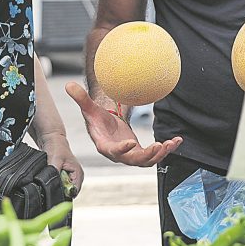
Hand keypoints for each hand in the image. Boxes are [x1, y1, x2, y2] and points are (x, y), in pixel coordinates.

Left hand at [38, 133, 83, 192]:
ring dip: (56, 184)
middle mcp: (76, 177)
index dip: (64, 193)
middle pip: (68, 192)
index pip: (73, 192)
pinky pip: (59, 183)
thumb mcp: (55, 161)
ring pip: (63, 188)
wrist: (51, 139)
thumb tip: (52, 185)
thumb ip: (55, 174)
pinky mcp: (64, 175)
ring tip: (51, 175)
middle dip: (59, 189)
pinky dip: (54, 181)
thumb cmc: (56, 146)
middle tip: (51, 181)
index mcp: (78, 174)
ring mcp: (71, 176)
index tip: (54, 189)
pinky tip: (50, 175)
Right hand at [65, 82, 181, 166]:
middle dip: (147, 156)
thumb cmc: (98, 119)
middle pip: (134, 160)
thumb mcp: (90, 109)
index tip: (131, 142)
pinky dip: (167, 150)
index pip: (113, 151)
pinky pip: (156, 155)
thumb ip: (81, 99)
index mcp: (105, 146)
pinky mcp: (141, 153)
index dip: (122, 150)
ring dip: (160, 154)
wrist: (107, 125)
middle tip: (158, 146)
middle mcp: (119, 154)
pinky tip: (177, 141)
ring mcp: (131, 155)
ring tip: (170, 143)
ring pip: (147, 161)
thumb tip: (68, 84)